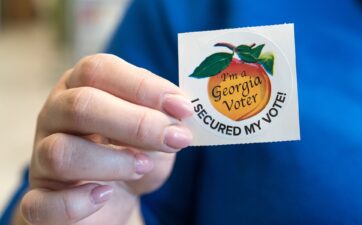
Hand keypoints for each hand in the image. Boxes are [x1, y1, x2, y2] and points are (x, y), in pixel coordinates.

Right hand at [16, 54, 192, 224]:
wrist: (112, 196)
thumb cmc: (133, 154)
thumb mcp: (154, 132)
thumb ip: (164, 118)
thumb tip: (180, 112)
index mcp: (80, 88)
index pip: (98, 70)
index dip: (143, 86)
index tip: (183, 108)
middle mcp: (55, 117)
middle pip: (81, 105)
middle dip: (136, 123)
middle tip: (174, 139)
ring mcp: (41, 158)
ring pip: (61, 152)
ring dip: (113, 161)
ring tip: (144, 166)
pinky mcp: (40, 200)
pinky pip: (42, 204)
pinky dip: (77, 202)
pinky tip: (104, 195)